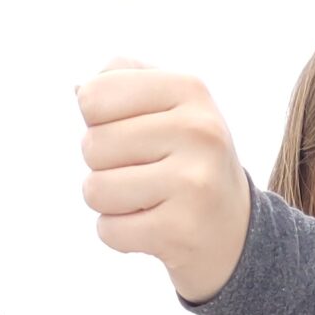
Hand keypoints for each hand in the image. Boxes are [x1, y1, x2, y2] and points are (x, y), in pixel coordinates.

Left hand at [77, 62, 251, 303]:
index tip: (129, 133)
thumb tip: (79, 90)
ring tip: (144, 200)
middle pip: (92, 145)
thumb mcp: (168, 105)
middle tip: (141, 173)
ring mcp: (193, 183)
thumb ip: (121, 80)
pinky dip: (119, 234)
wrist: (235, 231)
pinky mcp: (181, 231)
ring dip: (108, 202)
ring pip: (95, 190)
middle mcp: (197, 131)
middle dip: (103, 165)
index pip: (93, 96)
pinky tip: (150, 227)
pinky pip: (109, 230)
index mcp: (189, 89)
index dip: (96, 120)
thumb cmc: (185, 159)